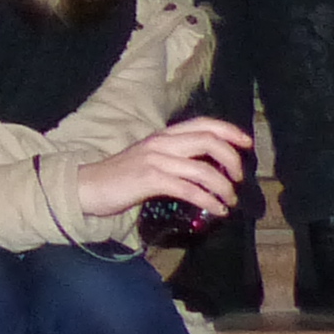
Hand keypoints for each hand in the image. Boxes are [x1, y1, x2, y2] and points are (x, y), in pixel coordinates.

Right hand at [77, 116, 250, 222]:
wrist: (86, 187)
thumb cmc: (119, 177)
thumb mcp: (149, 159)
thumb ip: (174, 158)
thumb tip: (207, 168)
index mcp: (163, 136)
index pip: (202, 123)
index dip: (229, 131)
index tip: (246, 144)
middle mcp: (161, 143)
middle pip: (209, 140)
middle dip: (232, 159)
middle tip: (237, 177)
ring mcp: (155, 160)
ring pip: (203, 168)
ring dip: (223, 187)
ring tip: (228, 200)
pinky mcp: (150, 180)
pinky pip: (189, 189)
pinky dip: (208, 200)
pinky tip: (215, 210)